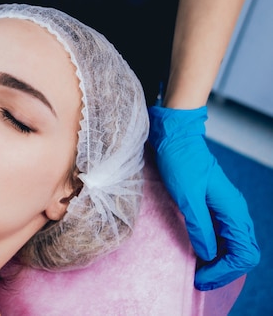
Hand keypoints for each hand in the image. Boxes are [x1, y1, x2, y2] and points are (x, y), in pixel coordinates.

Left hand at [148, 105, 259, 290]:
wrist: (176, 139)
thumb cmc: (180, 163)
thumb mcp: (186, 197)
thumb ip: (199, 226)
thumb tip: (207, 254)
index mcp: (233, 210)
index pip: (244, 253)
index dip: (224, 271)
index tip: (201, 278)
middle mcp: (235, 211)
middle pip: (242, 253)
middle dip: (224, 271)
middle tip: (199, 281)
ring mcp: (226, 209)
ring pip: (233, 246)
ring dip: (219, 262)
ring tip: (197, 272)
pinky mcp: (215, 206)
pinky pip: (222, 235)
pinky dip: (213, 249)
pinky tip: (197, 254)